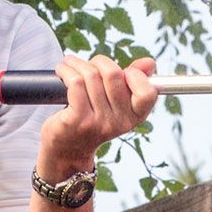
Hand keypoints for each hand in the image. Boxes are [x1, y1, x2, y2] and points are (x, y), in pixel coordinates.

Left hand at [41, 55, 157, 173]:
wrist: (67, 149)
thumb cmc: (93, 120)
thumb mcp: (117, 104)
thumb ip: (133, 82)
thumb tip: (149, 63)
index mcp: (135, 117)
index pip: (148, 92)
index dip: (135, 75)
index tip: (121, 72)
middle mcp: (119, 122)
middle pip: (114, 74)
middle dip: (98, 62)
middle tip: (88, 65)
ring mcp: (98, 122)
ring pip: (91, 75)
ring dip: (77, 64)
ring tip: (69, 64)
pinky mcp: (77, 120)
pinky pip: (75, 83)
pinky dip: (66, 70)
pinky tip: (62, 71)